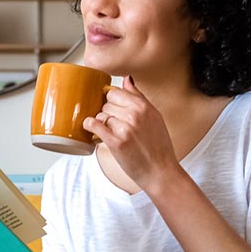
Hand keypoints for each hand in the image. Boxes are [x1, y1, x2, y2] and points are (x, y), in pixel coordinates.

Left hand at [81, 75, 179, 190]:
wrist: (160, 171)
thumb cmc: (158, 147)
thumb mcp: (154, 117)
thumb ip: (139, 97)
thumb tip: (127, 79)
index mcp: (144, 107)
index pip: (115, 92)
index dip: (110, 101)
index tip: (111, 108)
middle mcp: (135, 114)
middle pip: (106, 103)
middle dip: (106, 112)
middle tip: (112, 124)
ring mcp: (125, 128)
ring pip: (101, 114)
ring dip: (101, 123)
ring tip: (108, 132)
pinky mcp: (116, 142)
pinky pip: (95, 125)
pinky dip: (90, 126)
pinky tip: (91, 129)